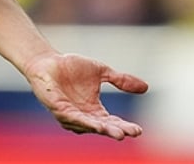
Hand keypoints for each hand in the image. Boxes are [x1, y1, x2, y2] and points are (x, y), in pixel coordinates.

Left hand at [23, 52, 148, 139]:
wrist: (47, 60)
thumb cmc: (72, 67)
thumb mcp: (102, 72)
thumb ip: (121, 80)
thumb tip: (146, 87)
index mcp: (95, 110)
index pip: (113, 122)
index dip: (125, 126)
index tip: (138, 130)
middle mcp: (83, 116)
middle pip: (103, 127)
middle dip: (116, 130)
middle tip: (130, 133)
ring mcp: (70, 114)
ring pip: (88, 125)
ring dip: (102, 129)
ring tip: (116, 132)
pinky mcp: (58, 108)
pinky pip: (72, 117)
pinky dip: (82, 121)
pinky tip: (94, 124)